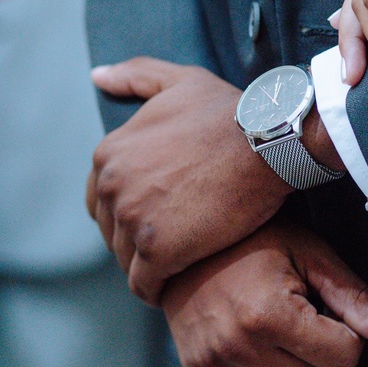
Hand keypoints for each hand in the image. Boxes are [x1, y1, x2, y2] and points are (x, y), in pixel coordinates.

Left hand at [87, 58, 293, 305]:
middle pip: (112, 233)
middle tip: (174, 245)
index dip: (129, 213)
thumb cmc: (232, 112)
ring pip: (127, 261)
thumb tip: (98, 76)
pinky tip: (179, 286)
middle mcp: (113, 186)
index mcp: (109, 153)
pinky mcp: (158, 250)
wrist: (269, 142)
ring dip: (149, 268)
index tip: (159, 219)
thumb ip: (137, 76)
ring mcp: (133, 219)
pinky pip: (144, 285)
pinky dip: (157, 290)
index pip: (100, 200)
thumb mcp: (180, 81)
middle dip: (137, 242)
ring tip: (180, 267)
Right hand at [161, 221, 367, 366]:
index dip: (345, 333)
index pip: (345, 358)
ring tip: (272, 325)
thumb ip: (355, 297)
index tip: (324, 307)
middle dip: (322, 355)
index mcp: (270, 315)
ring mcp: (213, 362)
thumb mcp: (311, 255)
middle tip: (299, 316)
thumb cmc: (257, 241)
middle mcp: (238, 346)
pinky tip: (251, 338)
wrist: (184, 242)